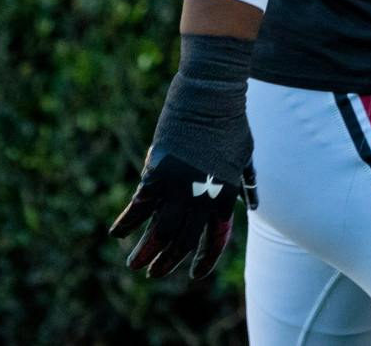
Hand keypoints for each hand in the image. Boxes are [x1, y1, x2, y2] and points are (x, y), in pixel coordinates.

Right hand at [109, 35, 256, 278]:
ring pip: (160, 233)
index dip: (204, 261)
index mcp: (226, 194)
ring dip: (146, 253)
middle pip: (183, 242)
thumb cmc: (230, 122)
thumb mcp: (245, 155)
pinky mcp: (158, 174)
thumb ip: (246, 182)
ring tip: (135, 266)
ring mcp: (180, 186)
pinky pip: (138, 208)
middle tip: (155, 273)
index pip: (217, 239)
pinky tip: (117, 234)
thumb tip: (253, 203)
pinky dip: (127, 223)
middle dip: (168, 262)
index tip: (194, 275)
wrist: (211, 95)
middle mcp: (204, 196)